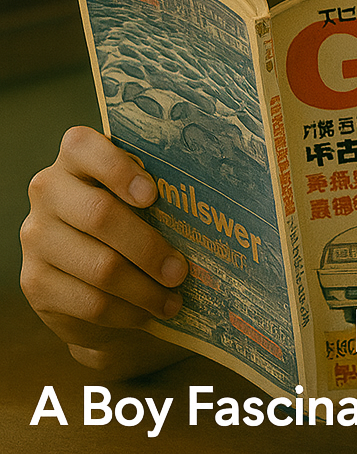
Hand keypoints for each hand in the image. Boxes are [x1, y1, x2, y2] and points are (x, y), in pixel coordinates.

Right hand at [20, 125, 190, 374]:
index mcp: (77, 156)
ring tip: (174, 300)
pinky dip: (126, 312)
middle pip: (100, 216)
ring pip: (99, 266)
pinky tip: (147, 314)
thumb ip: (163, 187)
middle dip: (148, 247)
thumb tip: (215, 205)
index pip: (83, 147)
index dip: (118, 170)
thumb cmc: (134, 216)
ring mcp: (36, 236)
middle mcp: (48, 190)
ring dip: (144, 289)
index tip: (153, 195)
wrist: (89, 271)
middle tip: (182, 271)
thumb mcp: (144, 194)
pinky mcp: (35, 281)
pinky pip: (88, 302)